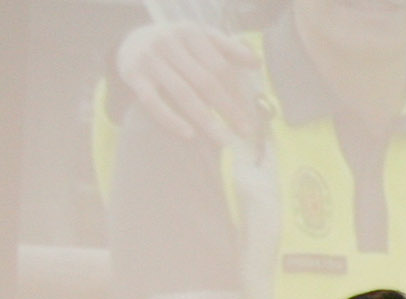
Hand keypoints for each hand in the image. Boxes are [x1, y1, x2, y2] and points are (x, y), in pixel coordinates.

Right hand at [117, 22, 263, 144]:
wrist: (132, 41)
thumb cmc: (178, 45)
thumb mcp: (201, 39)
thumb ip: (228, 49)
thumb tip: (257, 63)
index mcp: (190, 33)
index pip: (220, 67)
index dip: (237, 93)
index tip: (251, 114)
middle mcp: (168, 43)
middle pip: (205, 82)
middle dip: (228, 109)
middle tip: (245, 132)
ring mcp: (149, 59)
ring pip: (183, 94)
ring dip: (206, 120)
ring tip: (225, 141)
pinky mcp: (133, 76)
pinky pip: (153, 102)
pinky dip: (171, 119)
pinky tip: (190, 135)